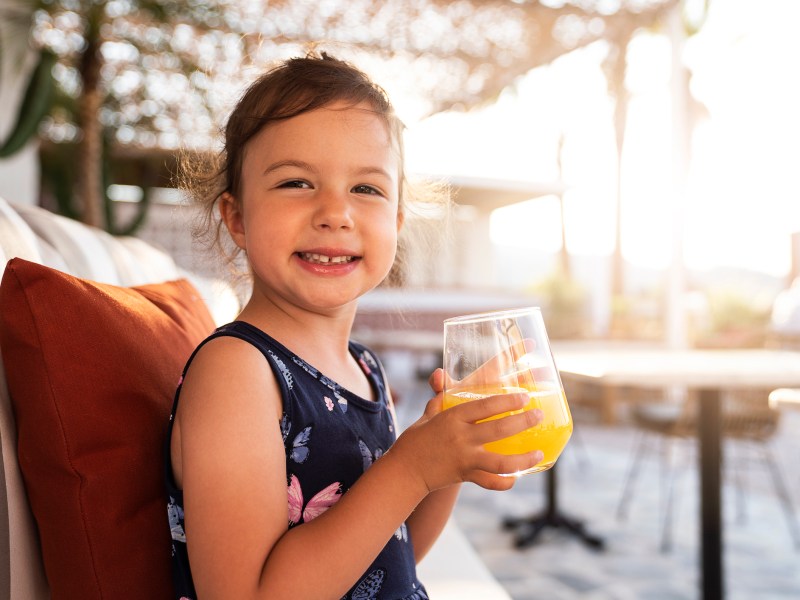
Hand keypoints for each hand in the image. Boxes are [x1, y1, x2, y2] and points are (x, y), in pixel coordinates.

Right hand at [390, 368, 543, 492]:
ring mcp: (465, 460)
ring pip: (501, 462)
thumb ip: (440, 397)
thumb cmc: (416, 440)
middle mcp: (461, 439)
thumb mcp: (428, 415)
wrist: (404, 471)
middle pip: (499, 430)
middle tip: (538, 416)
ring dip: (523, 458)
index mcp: (452, 419)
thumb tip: (442, 375)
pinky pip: (491, 482)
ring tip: (539, 452)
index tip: (524, 397)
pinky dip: (506, 481)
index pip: (485, 406)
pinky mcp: (466, 476)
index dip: (507, 401)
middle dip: (523, 422)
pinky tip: (518, 476)